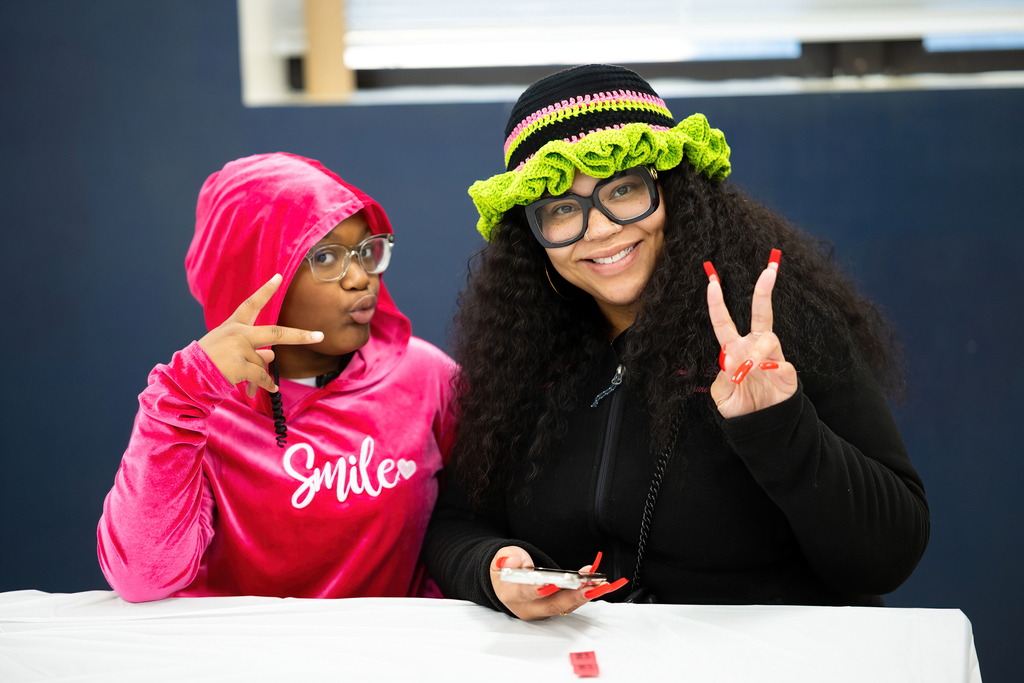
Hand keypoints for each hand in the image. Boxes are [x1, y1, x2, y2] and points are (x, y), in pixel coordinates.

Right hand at [197, 274, 323, 397]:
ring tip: (251, 383)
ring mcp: (239, 348)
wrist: (188, 376)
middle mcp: (238, 333)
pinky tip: (269, 389)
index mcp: (234, 325)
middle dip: (300, 336)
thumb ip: (251, 347)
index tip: (279, 276)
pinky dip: (266, 385)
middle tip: (319, 336)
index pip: (251, 304)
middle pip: (275, 332)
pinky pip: (262, 376)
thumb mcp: (229, 348)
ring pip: (264, 362)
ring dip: (260, 376)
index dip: (266, 290)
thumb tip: (272, 354)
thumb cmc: (209, 361)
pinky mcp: (239, 365)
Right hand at [489, 547, 627, 619]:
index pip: (525, 593)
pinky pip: (569, 604)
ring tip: (598, 584)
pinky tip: (595, 583)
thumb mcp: (501, 557)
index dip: (538, 590)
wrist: (506, 582)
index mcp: (511, 594)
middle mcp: (527, 608)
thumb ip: (508, 558)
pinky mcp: (552, 609)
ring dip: (582, 596)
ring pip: (564, 607)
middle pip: (551, 605)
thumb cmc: (506, 569)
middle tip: (588, 587)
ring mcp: (541, 611)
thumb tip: (513, 561)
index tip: (553, 584)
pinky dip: (582, 594)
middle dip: (571, 596)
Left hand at [704, 250, 797, 418]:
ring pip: (769, 338)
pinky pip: (782, 363)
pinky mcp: (787, 372)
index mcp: (734, 350)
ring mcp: (772, 357)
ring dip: (757, 351)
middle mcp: (754, 348)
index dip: (717, 304)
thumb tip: (730, 360)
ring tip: (748, 368)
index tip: (712, 282)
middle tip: (769, 270)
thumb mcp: (722, 395)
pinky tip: (768, 372)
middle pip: (760, 314)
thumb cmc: (740, 407)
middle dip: (764, 291)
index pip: (724, 322)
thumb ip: (723, 378)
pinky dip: (774, 366)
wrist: (760, 427)